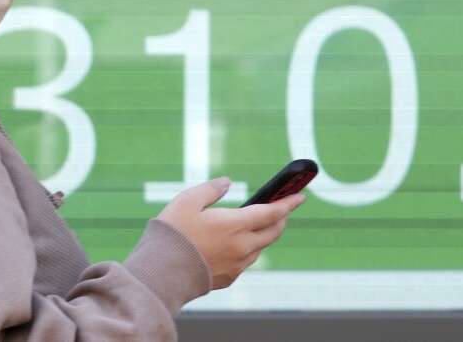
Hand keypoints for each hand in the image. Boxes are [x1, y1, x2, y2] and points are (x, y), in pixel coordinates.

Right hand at [156, 178, 305, 289]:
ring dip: (264, 234)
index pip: (271, 212)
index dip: (288, 204)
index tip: (301, 196)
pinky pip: (246, 261)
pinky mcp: (229, 278)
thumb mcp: (188, 201)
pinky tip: (236, 243)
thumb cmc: (172, 234)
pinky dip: (248, 249)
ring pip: (260, 248)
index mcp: (235, 225)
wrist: (161, 273)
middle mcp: (242, 246)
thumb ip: (211, 190)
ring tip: (257, 224)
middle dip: (281, 218)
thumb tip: (227, 183)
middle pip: (273, 232)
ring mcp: (237, 265)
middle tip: (281, 209)